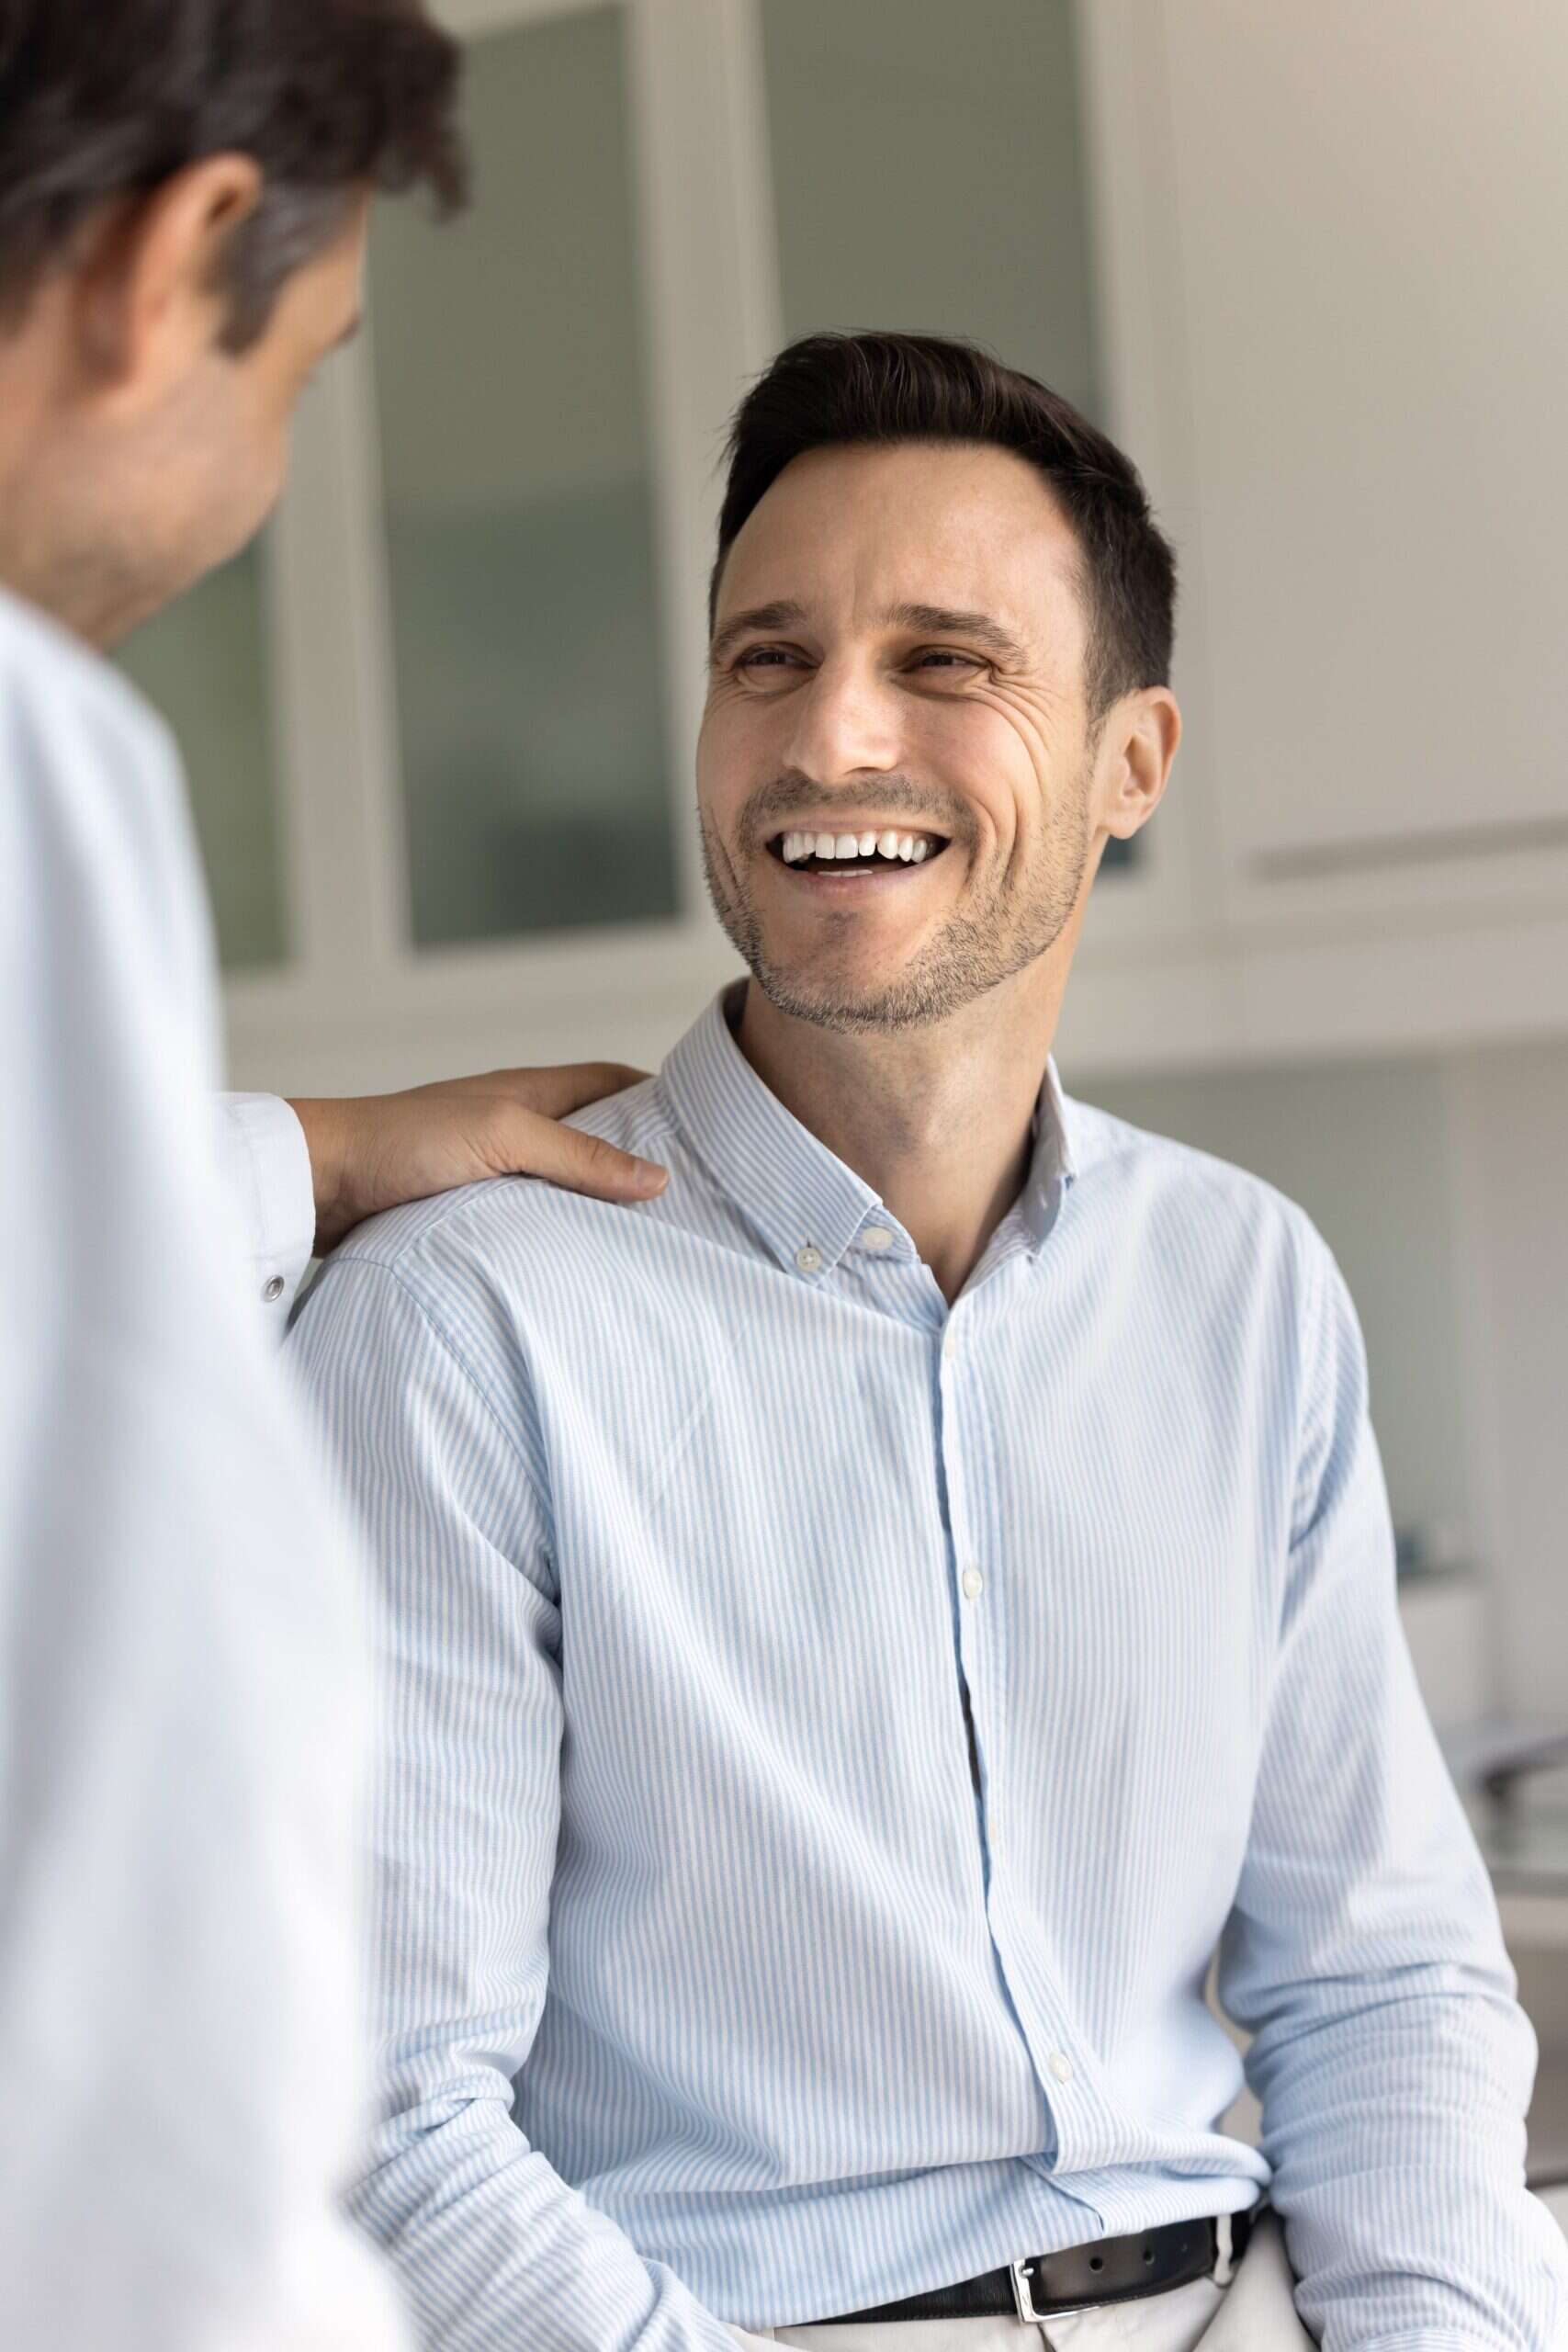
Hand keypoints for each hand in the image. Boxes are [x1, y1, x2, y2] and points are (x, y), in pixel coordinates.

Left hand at [289, 1064, 666, 1252]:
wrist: (314, 1182)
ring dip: (594, 1201)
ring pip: (559, 1179)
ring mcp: (486, 1166)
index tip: (706, 1126)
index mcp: (527, 1091)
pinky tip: (571, 1263)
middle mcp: (511, 1123)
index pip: (612, 1082)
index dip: (659, 1097)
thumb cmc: (398, 1143)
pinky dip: (552, 1231)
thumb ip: (577, 1153)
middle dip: (637, 1155)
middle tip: (690, 1195)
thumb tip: (658, 1177)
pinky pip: (525, 1215)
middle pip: (592, 1132)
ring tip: (644, 1238)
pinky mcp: (461, 1206)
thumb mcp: (501, 1137)